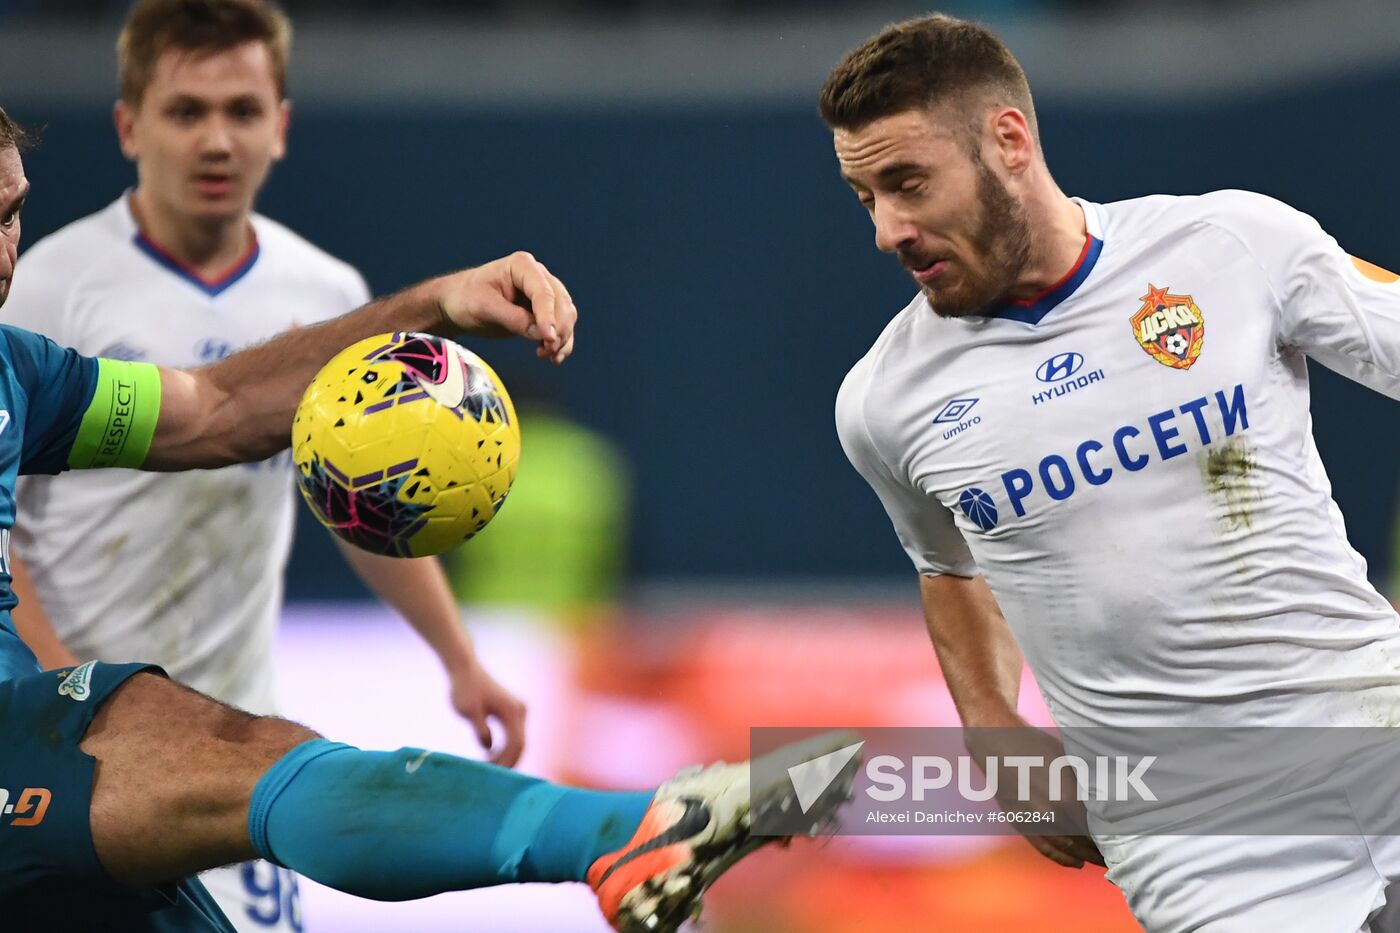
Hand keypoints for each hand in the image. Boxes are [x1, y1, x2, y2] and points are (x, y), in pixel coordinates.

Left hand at [433, 251, 577, 363]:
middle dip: (559, 329)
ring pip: (566, 315)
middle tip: (547, 350)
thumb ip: (513, 319)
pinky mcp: (542, 311)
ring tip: (548, 356)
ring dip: (562, 337)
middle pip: (561, 303)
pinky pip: (561, 326)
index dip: (549, 316)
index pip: (543, 292)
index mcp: (522, 266)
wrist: (455, 305)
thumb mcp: (484, 307)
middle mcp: (537, 276)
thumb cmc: (465, 299)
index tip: (549, 338)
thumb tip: (542, 334)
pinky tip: (553, 357)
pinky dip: (561, 342)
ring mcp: (542, 293)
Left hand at [448, 658, 527, 767]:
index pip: (515, 744)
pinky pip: (512, 735)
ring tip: (488, 769)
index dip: (506, 762)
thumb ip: (480, 730)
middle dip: (507, 762)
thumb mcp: (469, 711)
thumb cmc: (464, 688)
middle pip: (520, 745)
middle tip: (490, 777)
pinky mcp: (511, 712)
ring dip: (505, 757)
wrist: (464, 669)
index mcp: (512, 711)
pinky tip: (489, 757)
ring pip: (517, 741)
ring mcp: (517, 711)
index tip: (492, 775)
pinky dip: (504, 748)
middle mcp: (520, 711)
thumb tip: (488, 748)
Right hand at [963, 718, 1104, 869]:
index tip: (1125, 842)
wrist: (996, 743)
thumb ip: (1086, 783)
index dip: (1111, 838)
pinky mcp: (1019, 823)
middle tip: (1118, 855)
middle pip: (1082, 842)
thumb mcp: (1068, 760)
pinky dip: (1061, 858)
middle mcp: (1050, 816)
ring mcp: (1033, 821)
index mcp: (1066, 799)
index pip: (1096, 829)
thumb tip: (1110, 798)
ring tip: (1101, 862)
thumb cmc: (1035, 745)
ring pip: (1065, 848)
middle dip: (1100, 851)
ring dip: (1084, 857)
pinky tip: (1075, 862)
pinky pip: (1043, 847)